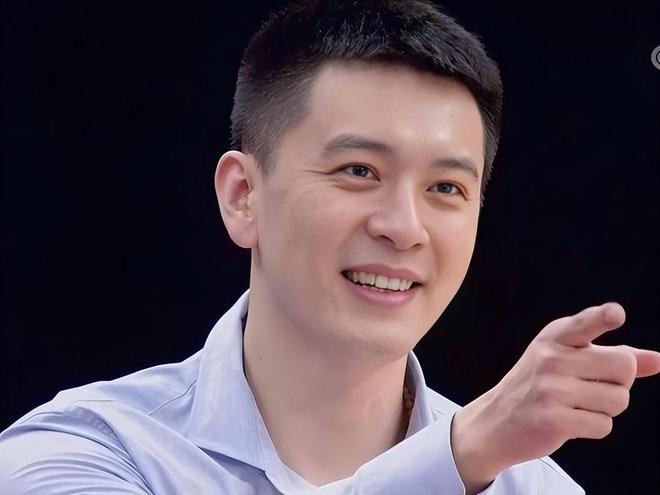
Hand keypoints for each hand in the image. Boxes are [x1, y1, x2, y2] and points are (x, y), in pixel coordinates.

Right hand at [451, 302, 659, 493]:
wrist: (497, 421)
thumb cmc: (539, 386)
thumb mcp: (568, 361)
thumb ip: (612, 356)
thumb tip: (658, 360)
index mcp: (555, 337)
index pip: (583, 323)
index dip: (602, 318)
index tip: (615, 314)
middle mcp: (551, 358)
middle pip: (624, 367)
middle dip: (620, 383)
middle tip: (592, 387)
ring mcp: (550, 388)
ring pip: (619, 400)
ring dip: (607, 409)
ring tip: (577, 405)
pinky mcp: (552, 418)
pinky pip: (604, 425)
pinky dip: (594, 427)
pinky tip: (569, 421)